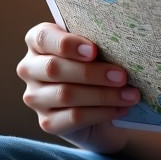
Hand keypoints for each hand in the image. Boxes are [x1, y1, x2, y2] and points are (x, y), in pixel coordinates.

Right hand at [16, 22, 140, 153]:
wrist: (100, 103)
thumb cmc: (98, 63)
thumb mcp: (96, 48)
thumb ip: (97, 41)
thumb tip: (117, 40)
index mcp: (38, 41)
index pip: (42, 37)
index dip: (66, 44)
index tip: (94, 50)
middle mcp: (30, 68)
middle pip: (54, 69)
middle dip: (92, 72)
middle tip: (122, 76)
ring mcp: (35, 97)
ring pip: (65, 94)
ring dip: (103, 95)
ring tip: (130, 94)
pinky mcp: (47, 122)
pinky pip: (73, 117)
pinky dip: (101, 112)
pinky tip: (121, 108)